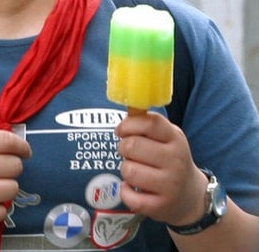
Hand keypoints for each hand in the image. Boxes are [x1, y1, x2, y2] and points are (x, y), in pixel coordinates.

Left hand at [115, 111, 205, 225]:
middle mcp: (176, 161)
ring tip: (137, 171)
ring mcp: (170, 185)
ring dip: (126, 170)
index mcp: (176, 140)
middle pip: (132, 146)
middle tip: (131, 154)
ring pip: (128, 170)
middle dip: (124, 148)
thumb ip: (147, 124)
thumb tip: (129, 108)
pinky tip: (133, 188)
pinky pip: (129, 195)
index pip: (149, 123)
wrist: (191, 197)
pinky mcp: (160, 206)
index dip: (129, 124)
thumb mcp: (166, 138)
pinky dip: (125, 191)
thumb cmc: (170, 161)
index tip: (122, 131)